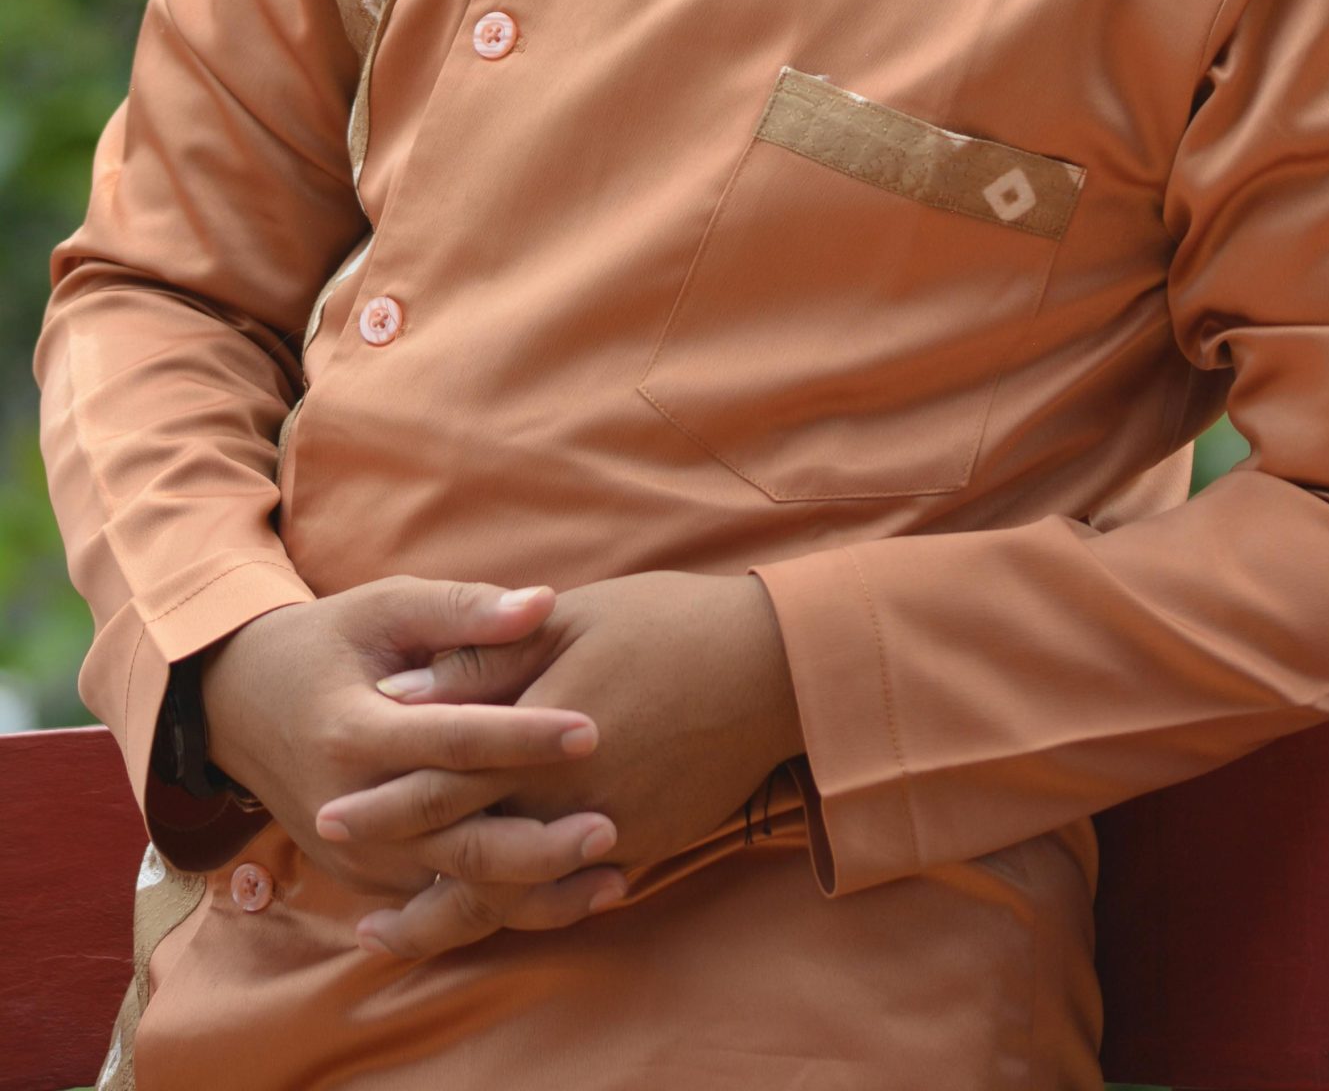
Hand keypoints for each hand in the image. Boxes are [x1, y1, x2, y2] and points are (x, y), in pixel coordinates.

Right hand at [200, 576, 616, 911]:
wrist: (243, 705)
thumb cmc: (331, 642)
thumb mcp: (386, 607)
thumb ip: (464, 610)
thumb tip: (544, 603)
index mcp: (354, 729)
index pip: (449, 740)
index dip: (521, 736)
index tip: (592, 728)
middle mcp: (349, 806)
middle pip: (452, 839)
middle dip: (535, 843)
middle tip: (610, 826)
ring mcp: (353, 855)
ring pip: (452, 890)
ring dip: (532, 893)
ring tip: (612, 879)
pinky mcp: (363, 879)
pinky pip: (438, 905)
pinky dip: (502, 908)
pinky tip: (569, 898)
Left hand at [318, 571, 803, 957]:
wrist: (772, 664)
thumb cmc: (667, 623)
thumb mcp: (572, 619)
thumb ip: (486, 662)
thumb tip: (403, 694)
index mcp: (542, 731)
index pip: (443, 781)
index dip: (384, 804)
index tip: (330, 817)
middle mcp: (570, 795)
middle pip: (470, 859)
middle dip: (408, 884)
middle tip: (355, 914)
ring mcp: (611, 830)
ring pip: (517, 895)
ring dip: (455, 920)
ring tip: (401, 934)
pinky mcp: (646, 846)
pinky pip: (571, 894)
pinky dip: (525, 910)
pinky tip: (494, 913)